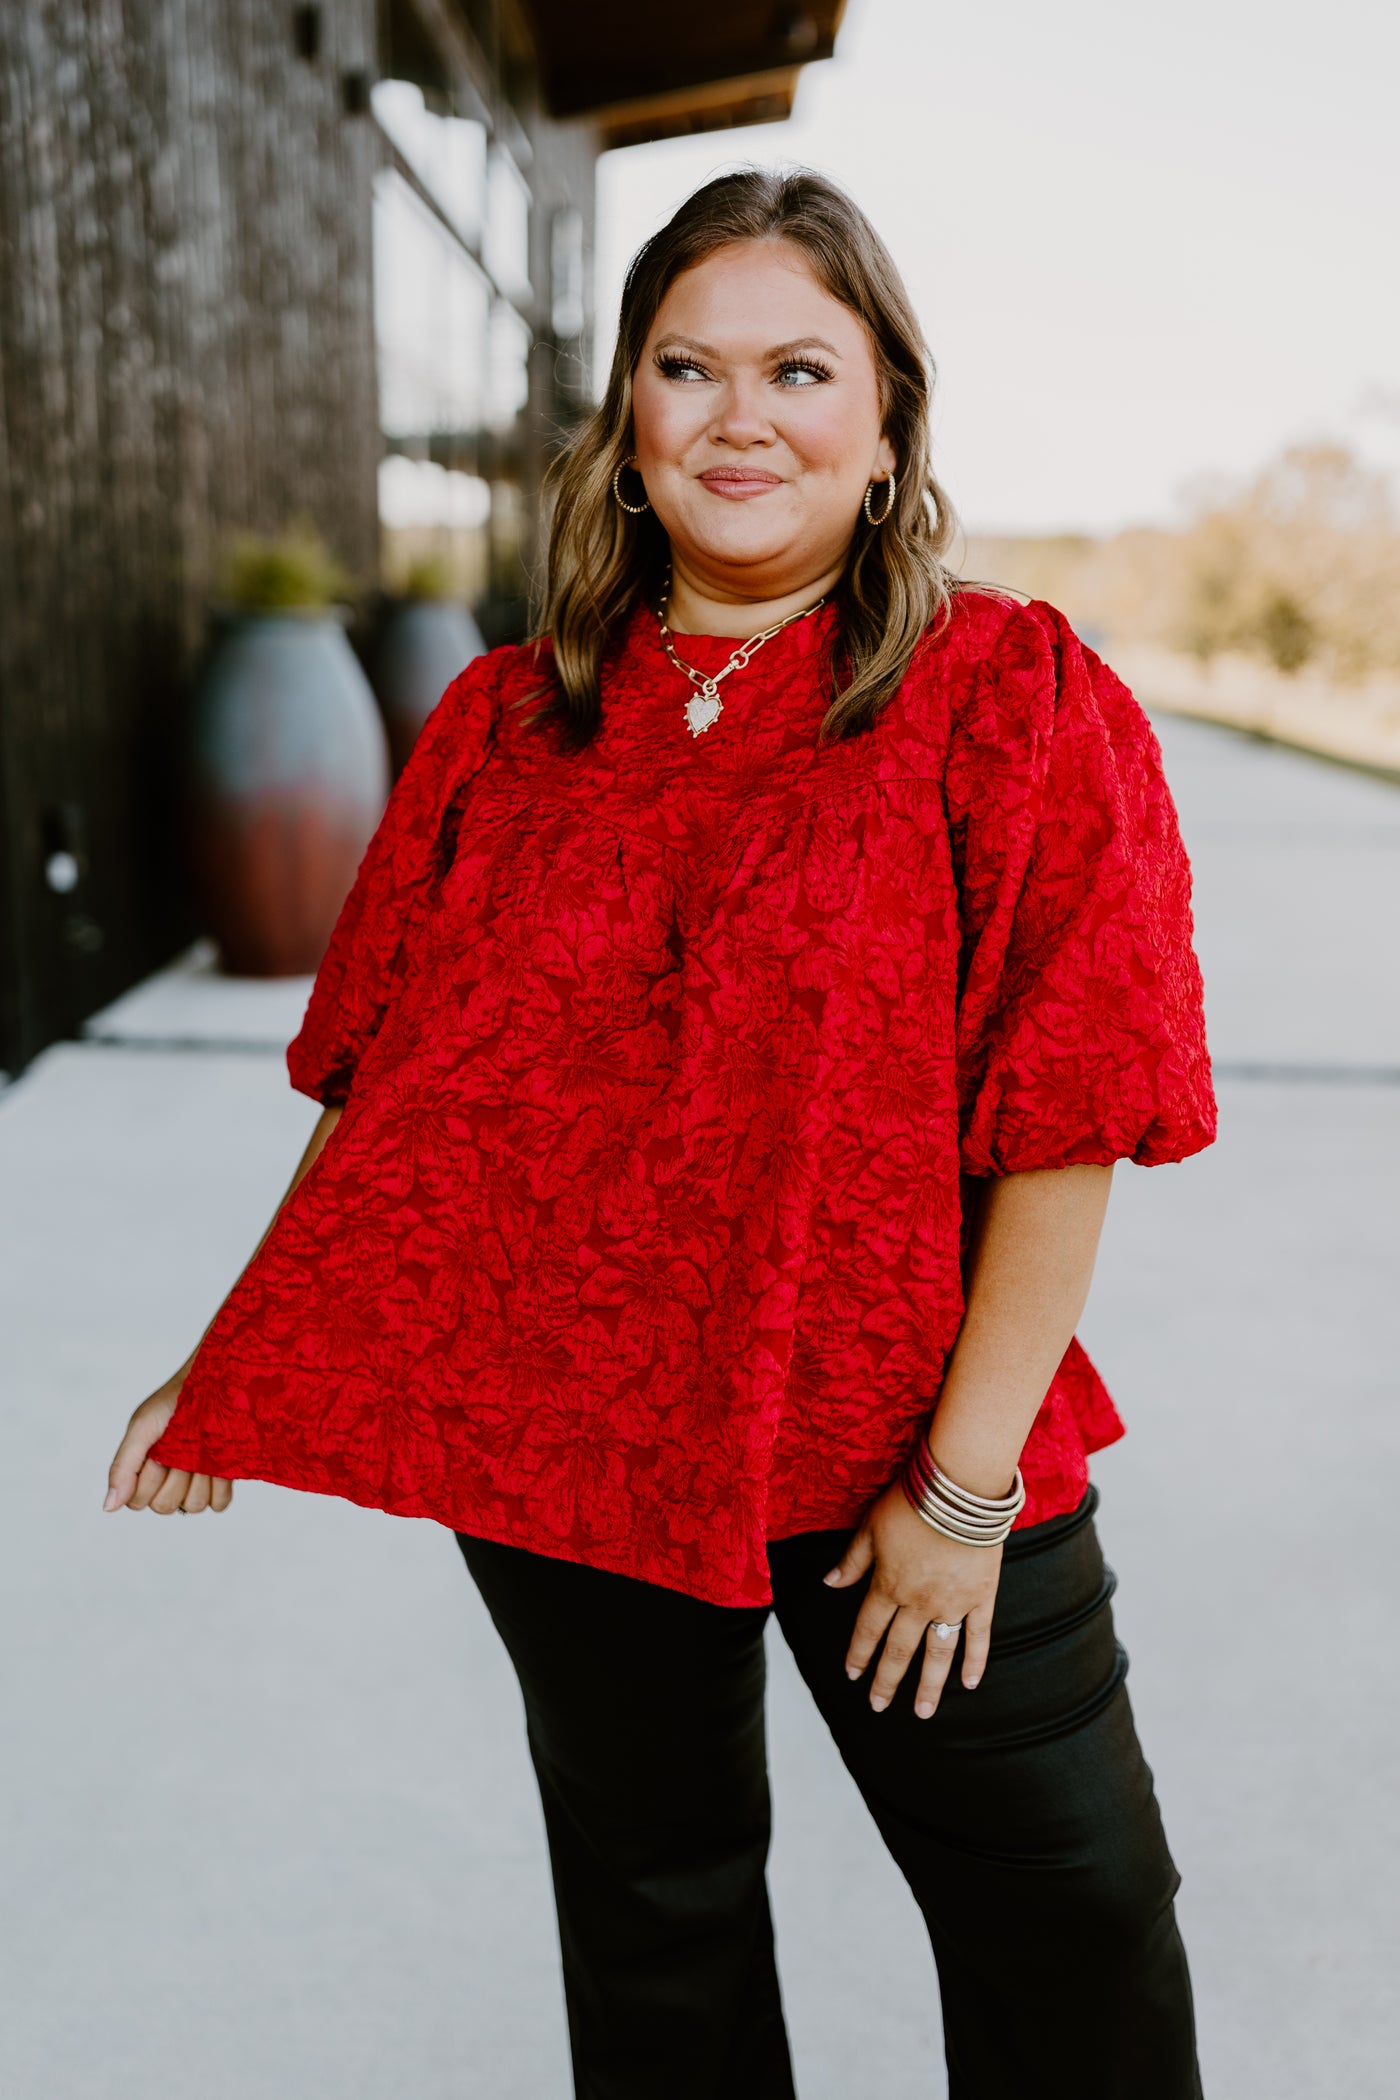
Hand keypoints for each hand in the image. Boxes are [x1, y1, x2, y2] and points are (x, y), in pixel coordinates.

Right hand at [104, 1373, 233, 1515]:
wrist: (214, 1382)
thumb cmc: (173, 1401)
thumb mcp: (141, 1428)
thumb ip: (123, 1467)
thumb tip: (107, 1507)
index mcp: (145, 1471)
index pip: (138, 1502)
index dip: (148, 1480)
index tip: (156, 1453)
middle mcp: (169, 1480)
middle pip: (165, 1506)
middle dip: (173, 1478)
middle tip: (180, 1449)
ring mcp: (197, 1482)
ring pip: (192, 1506)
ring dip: (198, 1479)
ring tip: (201, 1452)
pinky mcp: (223, 1482)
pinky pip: (219, 1504)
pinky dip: (219, 1485)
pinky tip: (218, 1463)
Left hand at [823, 1478, 1001, 1717]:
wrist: (959, 1490)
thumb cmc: (911, 1501)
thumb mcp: (870, 1526)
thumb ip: (852, 1561)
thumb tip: (829, 1584)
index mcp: (888, 1585)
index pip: (868, 1628)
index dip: (859, 1653)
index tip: (851, 1675)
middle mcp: (918, 1602)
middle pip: (900, 1649)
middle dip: (887, 1680)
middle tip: (878, 1706)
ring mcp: (952, 1603)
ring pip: (938, 1653)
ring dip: (929, 1685)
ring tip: (923, 1712)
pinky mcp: (982, 1597)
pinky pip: (978, 1636)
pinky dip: (974, 1661)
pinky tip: (969, 1683)